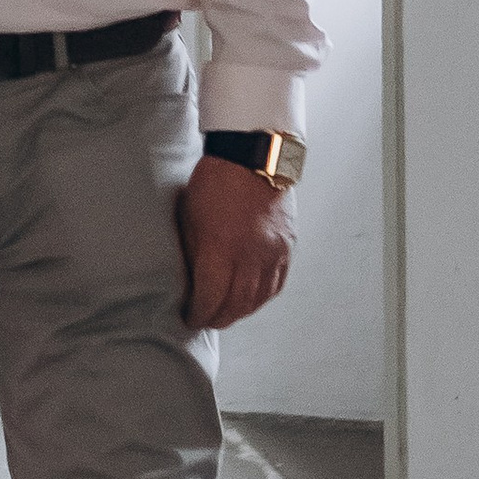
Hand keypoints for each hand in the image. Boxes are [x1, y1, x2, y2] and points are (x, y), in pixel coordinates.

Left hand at [178, 156, 294, 329]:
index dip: (199, 313)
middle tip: (207, 321)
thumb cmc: (214, 182)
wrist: (253, 157)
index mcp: (221, 248)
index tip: (190, 318)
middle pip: (236, 305)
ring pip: (258, 299)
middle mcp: (250, 256)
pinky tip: (251, 300)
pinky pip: (276, 284)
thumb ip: (194, 254)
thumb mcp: (191, 217)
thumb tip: (193, 283)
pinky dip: (262, 297)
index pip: (211, 297)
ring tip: (227, 314)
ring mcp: (272, 253)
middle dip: (219, 318)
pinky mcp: (287, 248)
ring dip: (241, 312)